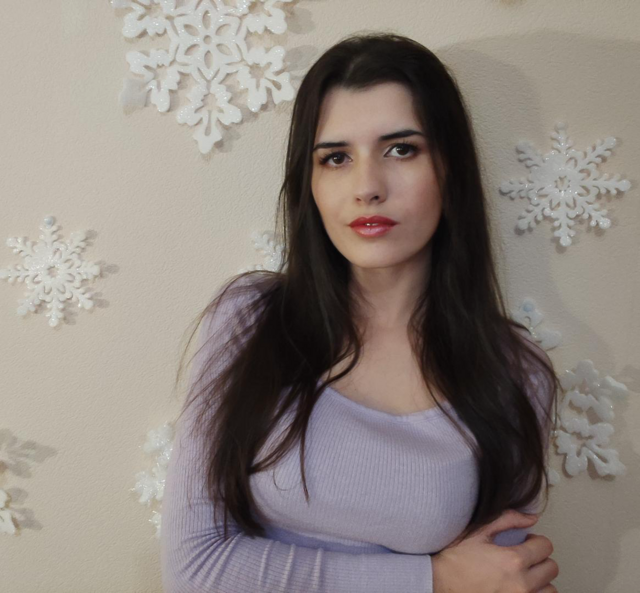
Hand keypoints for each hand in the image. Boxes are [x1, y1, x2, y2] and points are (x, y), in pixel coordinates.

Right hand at [431, 509, 558, 592]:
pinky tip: (520, 587)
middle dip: (539, 558)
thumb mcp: (478, 531)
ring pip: (550, 590)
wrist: (440, 583)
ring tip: (523, 575)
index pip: (546, 546)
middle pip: (551, 568)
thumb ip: (508, 520)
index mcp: (513, 561)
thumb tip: (532, 518)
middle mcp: (521, 585)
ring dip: (541, 581)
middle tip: (524, 557)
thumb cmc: (456, 559)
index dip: (535, 540)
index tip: (526, 542)